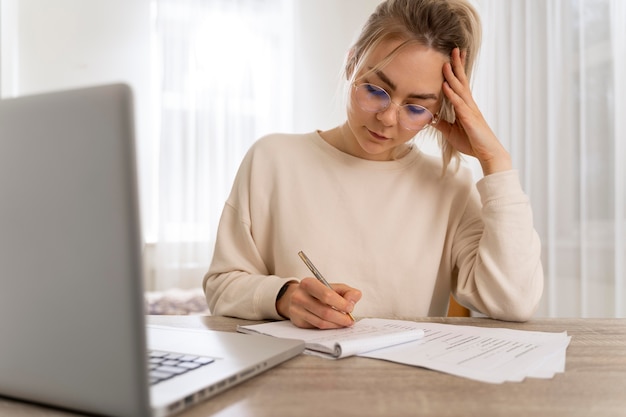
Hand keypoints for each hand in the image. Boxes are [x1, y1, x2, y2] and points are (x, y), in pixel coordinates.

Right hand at [276, 278, 360, 328]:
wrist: (296, 296)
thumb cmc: (317, 291)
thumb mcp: (332, 286)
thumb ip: (347, 292)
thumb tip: (352, 301)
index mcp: (308, 284)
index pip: (327, 295)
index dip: (341, 303)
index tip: (350, 307)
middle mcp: (300, 297)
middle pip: (325, 311)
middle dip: (341, 317)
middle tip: (350, 319)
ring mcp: (297, 310)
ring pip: (321, 322)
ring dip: (337, 324)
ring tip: (345, 322)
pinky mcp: (298, 322)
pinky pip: (317, 327)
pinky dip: (330, 327)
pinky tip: (335, 324)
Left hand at [435, 48, 511, 174]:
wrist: (487, 153)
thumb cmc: (472, 142)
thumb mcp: (451, 131)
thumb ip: (441, 123)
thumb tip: (429, 117)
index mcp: (465, 106)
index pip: (460, 84)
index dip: (456, 70)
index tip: (453, 56)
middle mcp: (469, 104)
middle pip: (462, 80)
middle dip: (457, 65)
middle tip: (454, 49)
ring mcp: (470, 110)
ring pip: (460, 89)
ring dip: (453, 75)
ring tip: (446, 62)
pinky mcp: (469, 118)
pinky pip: (459, 104)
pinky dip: (451, 94)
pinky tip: (445, 85)